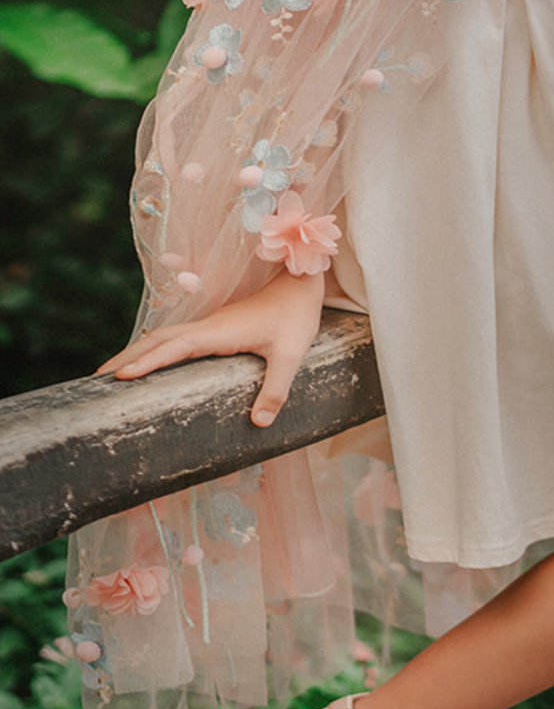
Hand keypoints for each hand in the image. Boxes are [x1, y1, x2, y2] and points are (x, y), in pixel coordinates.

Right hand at [97, 269, 325, 428]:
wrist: (302, 285)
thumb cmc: (297, 317)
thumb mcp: (291, 355)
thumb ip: (276, 389)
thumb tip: (259, 422)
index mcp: (219, 331)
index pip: (176, 347)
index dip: (149, 361)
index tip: (121, 376)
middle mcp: (208, 326)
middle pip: (159, 339)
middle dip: (128, 357)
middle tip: (97, 379)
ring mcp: (210, 324)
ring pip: (165, 335)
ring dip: (138, 350)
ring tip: (112, 371)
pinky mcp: (215, 326)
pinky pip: (176, 337)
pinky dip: (155, 347)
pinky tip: (148, 358)